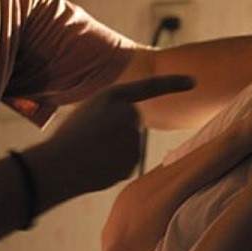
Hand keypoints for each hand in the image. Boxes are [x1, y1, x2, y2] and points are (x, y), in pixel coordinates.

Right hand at [45, 75, 195, 192]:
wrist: (58, 166)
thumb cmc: (69, 138)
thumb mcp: (91, 110)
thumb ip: (116, 112)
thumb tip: (133, 132)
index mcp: (116, 96)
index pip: (151, 86)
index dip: (173, 83)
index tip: (193, 82)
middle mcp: (130, 114)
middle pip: (133, 122)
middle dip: (118, 130)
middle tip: (91, 138)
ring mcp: (133, 139)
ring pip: (129, 145)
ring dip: (113, 150)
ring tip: (91, 152)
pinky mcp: (133, 162)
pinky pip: (126, 162)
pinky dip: (114, 166)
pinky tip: (97, 166)